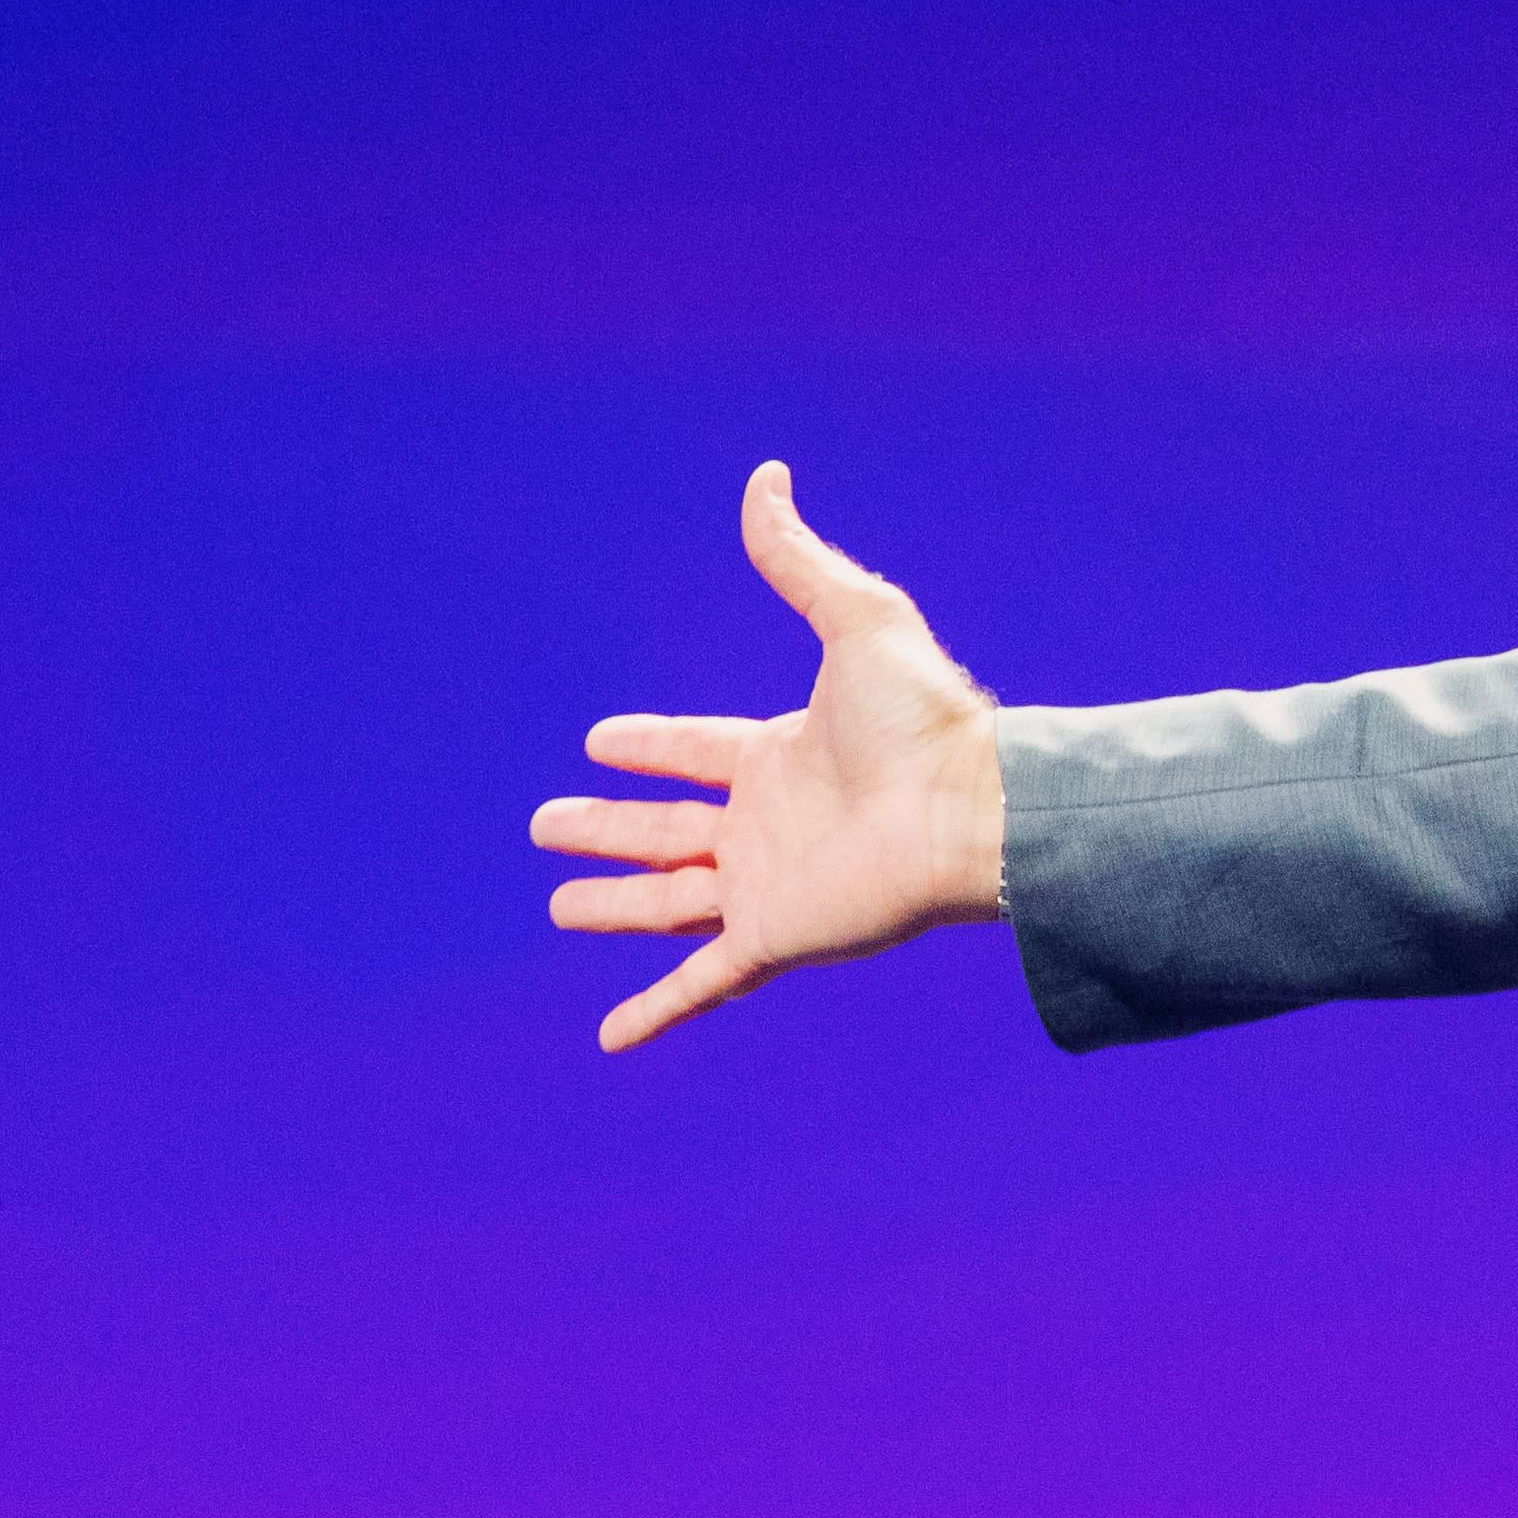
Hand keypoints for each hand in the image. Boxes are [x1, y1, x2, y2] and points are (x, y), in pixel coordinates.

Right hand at [534, 462, 1008, 1051]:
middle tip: (545, 824)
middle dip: (608, 826)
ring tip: (557, 903)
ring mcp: (768, 886)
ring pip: (668, 901)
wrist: (972, 807)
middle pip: (668, 828)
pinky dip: (654, 1013)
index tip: (597, 739)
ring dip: (614, 905)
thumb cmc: (924, 719)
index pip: (698, 751)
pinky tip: (610, 1041)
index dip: (649, 745)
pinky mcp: (773, 938)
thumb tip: (767, 476)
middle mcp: (770, 824)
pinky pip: (699, 984)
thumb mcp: (855, 618)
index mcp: (784, 755)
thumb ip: (800, 558)